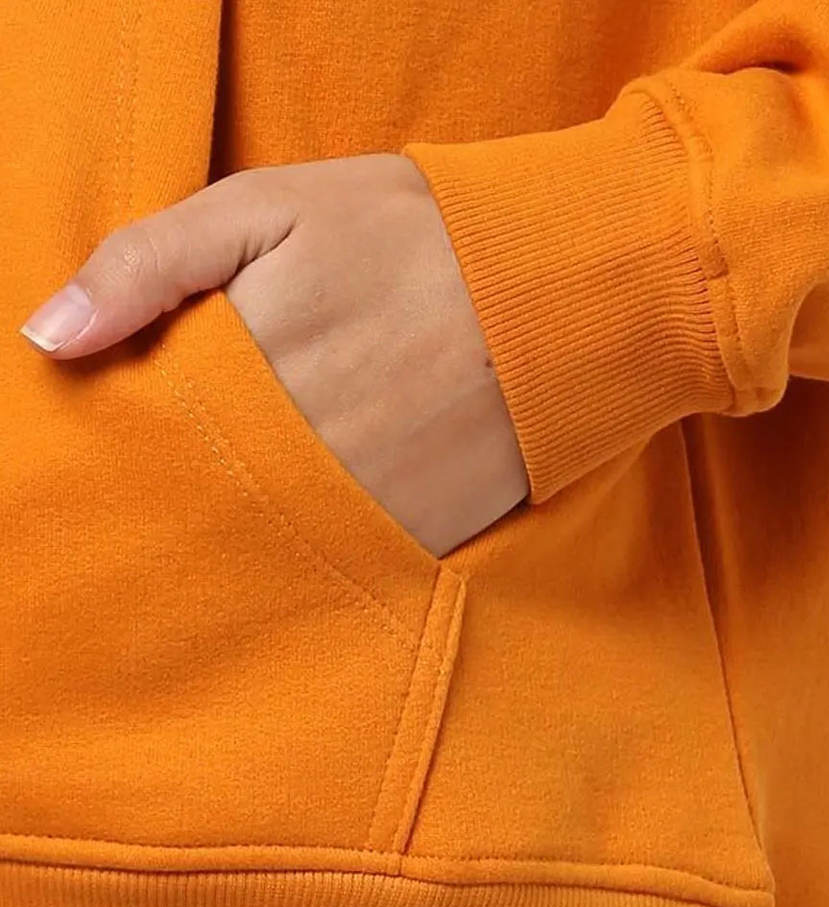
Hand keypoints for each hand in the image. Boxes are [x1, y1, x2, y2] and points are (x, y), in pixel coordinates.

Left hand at [19, 154, 529, 556]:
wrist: (560, 286)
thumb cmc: (415, 235)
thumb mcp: (275, 206)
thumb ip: (152, 263)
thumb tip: (50, 338)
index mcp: (247, 373)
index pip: (150, 436)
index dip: (140, 437)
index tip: (150, 430)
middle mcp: (297, 456)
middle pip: (205, 499)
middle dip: (197, 486)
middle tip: (235, 453)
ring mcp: (364, 506)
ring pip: (270, 542)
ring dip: (261, 521)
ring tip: (290, 478)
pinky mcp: (422, 535)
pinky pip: (351, 561)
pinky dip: (332, 544)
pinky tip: (342, 501)